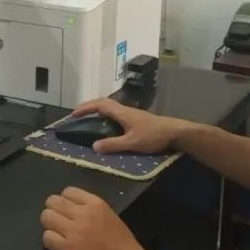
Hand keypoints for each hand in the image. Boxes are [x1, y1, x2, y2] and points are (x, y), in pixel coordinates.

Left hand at [41, 187, 150, 249]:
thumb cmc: (124, 245)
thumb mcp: (110, 216)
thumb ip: (92, 210)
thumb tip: (73, 210)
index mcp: (96, 203)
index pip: (68, 191)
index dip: (64, 202)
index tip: (68, 212)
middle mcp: (83, 213)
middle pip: (53, 201)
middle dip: (53, 211)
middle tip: (59, 223)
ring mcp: (75, 230)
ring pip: (46, 217)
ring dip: (49, 226)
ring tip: (58, 235)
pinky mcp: (69, 248)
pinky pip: (47, 237)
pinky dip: (50, 242)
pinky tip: (59, 247)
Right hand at [71, 98, 185, 154]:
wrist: (175, 133)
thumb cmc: (154, 136)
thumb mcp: (132, 143)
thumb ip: (113, 145)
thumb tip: (94, 146)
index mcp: (122, 113)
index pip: (100, 105)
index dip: (85, 108)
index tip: (73, 114)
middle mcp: (126, 110)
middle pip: (104, 103)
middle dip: (89, 107)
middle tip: (78, 115)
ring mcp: (132, 114)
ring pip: (111, 107)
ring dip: (98, 110)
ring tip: (89, 119)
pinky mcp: (137, 119)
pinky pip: (117, 113)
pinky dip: (107, 116)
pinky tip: (108, 126)